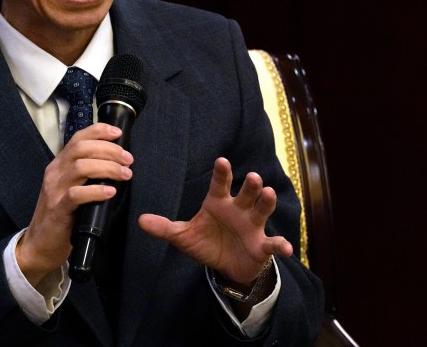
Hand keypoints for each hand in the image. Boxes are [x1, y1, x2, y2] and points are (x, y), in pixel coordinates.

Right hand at [16, 123, 133, 286]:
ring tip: (124, 174)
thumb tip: (116, 162)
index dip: (98, 132)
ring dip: (107, 167)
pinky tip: (110, 192)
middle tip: (128, 159)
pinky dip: (96, 190)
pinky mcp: (57, 209)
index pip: (77, 138)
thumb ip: (87, 173)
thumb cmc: (62, 215)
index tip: (118, 133)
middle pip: (82, 149)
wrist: (40, 244)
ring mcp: (54, 190)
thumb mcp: (71, 188)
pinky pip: (77, 194)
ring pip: (81, 167)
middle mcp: (55, 172)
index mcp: (59, 164)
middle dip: (109, 150)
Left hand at [138, 157, 292, 286]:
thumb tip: (140, 220)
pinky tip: (286, 248)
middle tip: (252, 177)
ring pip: (262, 210)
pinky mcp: (262, 245)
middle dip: (250, 185)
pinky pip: (273, 244)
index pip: (219, 185)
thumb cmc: (206, 243)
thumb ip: (165, 228)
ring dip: (266, 202)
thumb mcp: (183, 237)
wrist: (227, 266)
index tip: (221, 161)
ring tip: (269, 193)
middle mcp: (239, 209)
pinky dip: (280, 245)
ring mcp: (252, 226)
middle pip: (246, 193)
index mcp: (218, 203)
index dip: (222, 173)